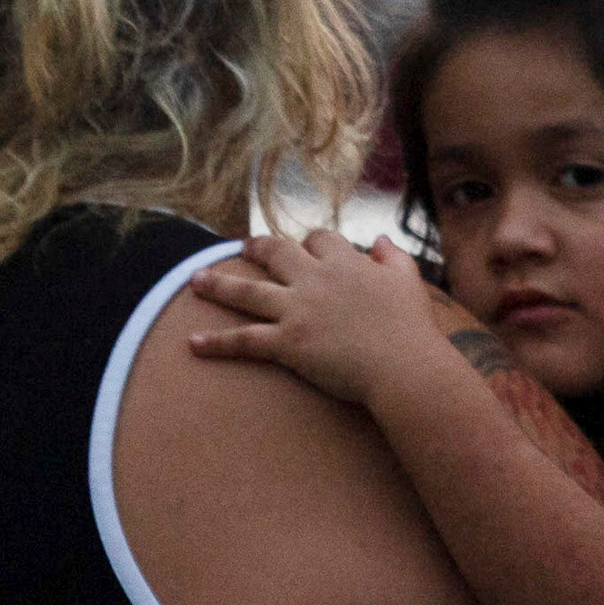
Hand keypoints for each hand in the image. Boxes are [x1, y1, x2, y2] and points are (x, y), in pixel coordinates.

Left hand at [180, 224, 466, 407]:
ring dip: (218, 285)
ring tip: (195, 280)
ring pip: (248, 292)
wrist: (403, 365)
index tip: (307, 246)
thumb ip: (394, 257)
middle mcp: (315, 280)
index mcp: (345, 263)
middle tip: (243, 248)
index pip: (319, 239)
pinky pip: (244, 341)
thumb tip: (381, 239)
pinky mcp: (288, 343)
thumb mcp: (408, 282)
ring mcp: (298, 310)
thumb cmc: (411, 328)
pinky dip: (217, 342)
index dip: (311, 242)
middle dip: (257, 249)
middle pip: (276, 253)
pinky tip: (193, 342)